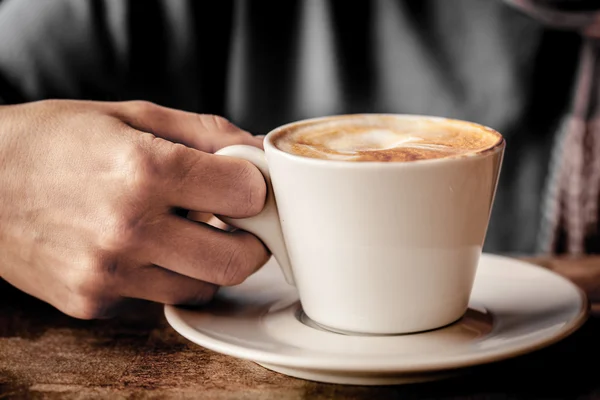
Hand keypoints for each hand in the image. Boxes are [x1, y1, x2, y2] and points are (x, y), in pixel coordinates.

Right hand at [0, 100, 269, 318]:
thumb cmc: (53, 140)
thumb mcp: (132, 114)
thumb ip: (206, 133)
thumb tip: (258, 151)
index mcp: (145, 169)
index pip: (247, 195)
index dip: (256, 188)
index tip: (245, 185)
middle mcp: (130, 227)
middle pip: (239, 259)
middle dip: (249, 239)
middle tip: (234, 221)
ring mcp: (109, 272)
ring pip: (203, 287)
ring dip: (207, 261)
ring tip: (180, 231)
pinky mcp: (92, 300)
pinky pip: (157, 297)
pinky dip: (163, 275)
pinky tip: (139, 248)